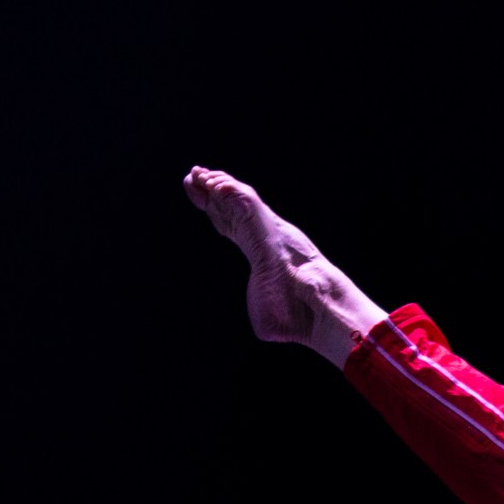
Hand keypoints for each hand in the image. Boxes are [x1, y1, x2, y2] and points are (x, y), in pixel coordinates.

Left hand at [184, 167, 387, 366]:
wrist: (311, 305)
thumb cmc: (295, 315)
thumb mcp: (267, 316)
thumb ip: (260, 313)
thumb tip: (265, 329)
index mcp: (260, 253)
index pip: (234, 226)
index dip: (218, 212)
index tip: (203, 201)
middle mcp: (263, 234)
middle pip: (231, 206)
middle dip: (210, 192)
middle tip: (192, 176)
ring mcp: (266, 225)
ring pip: (238, 196)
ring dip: (216, 183)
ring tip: (197, 174)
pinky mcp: (266, 220)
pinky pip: (244, 197)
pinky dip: (227, 188)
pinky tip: (211, 183)